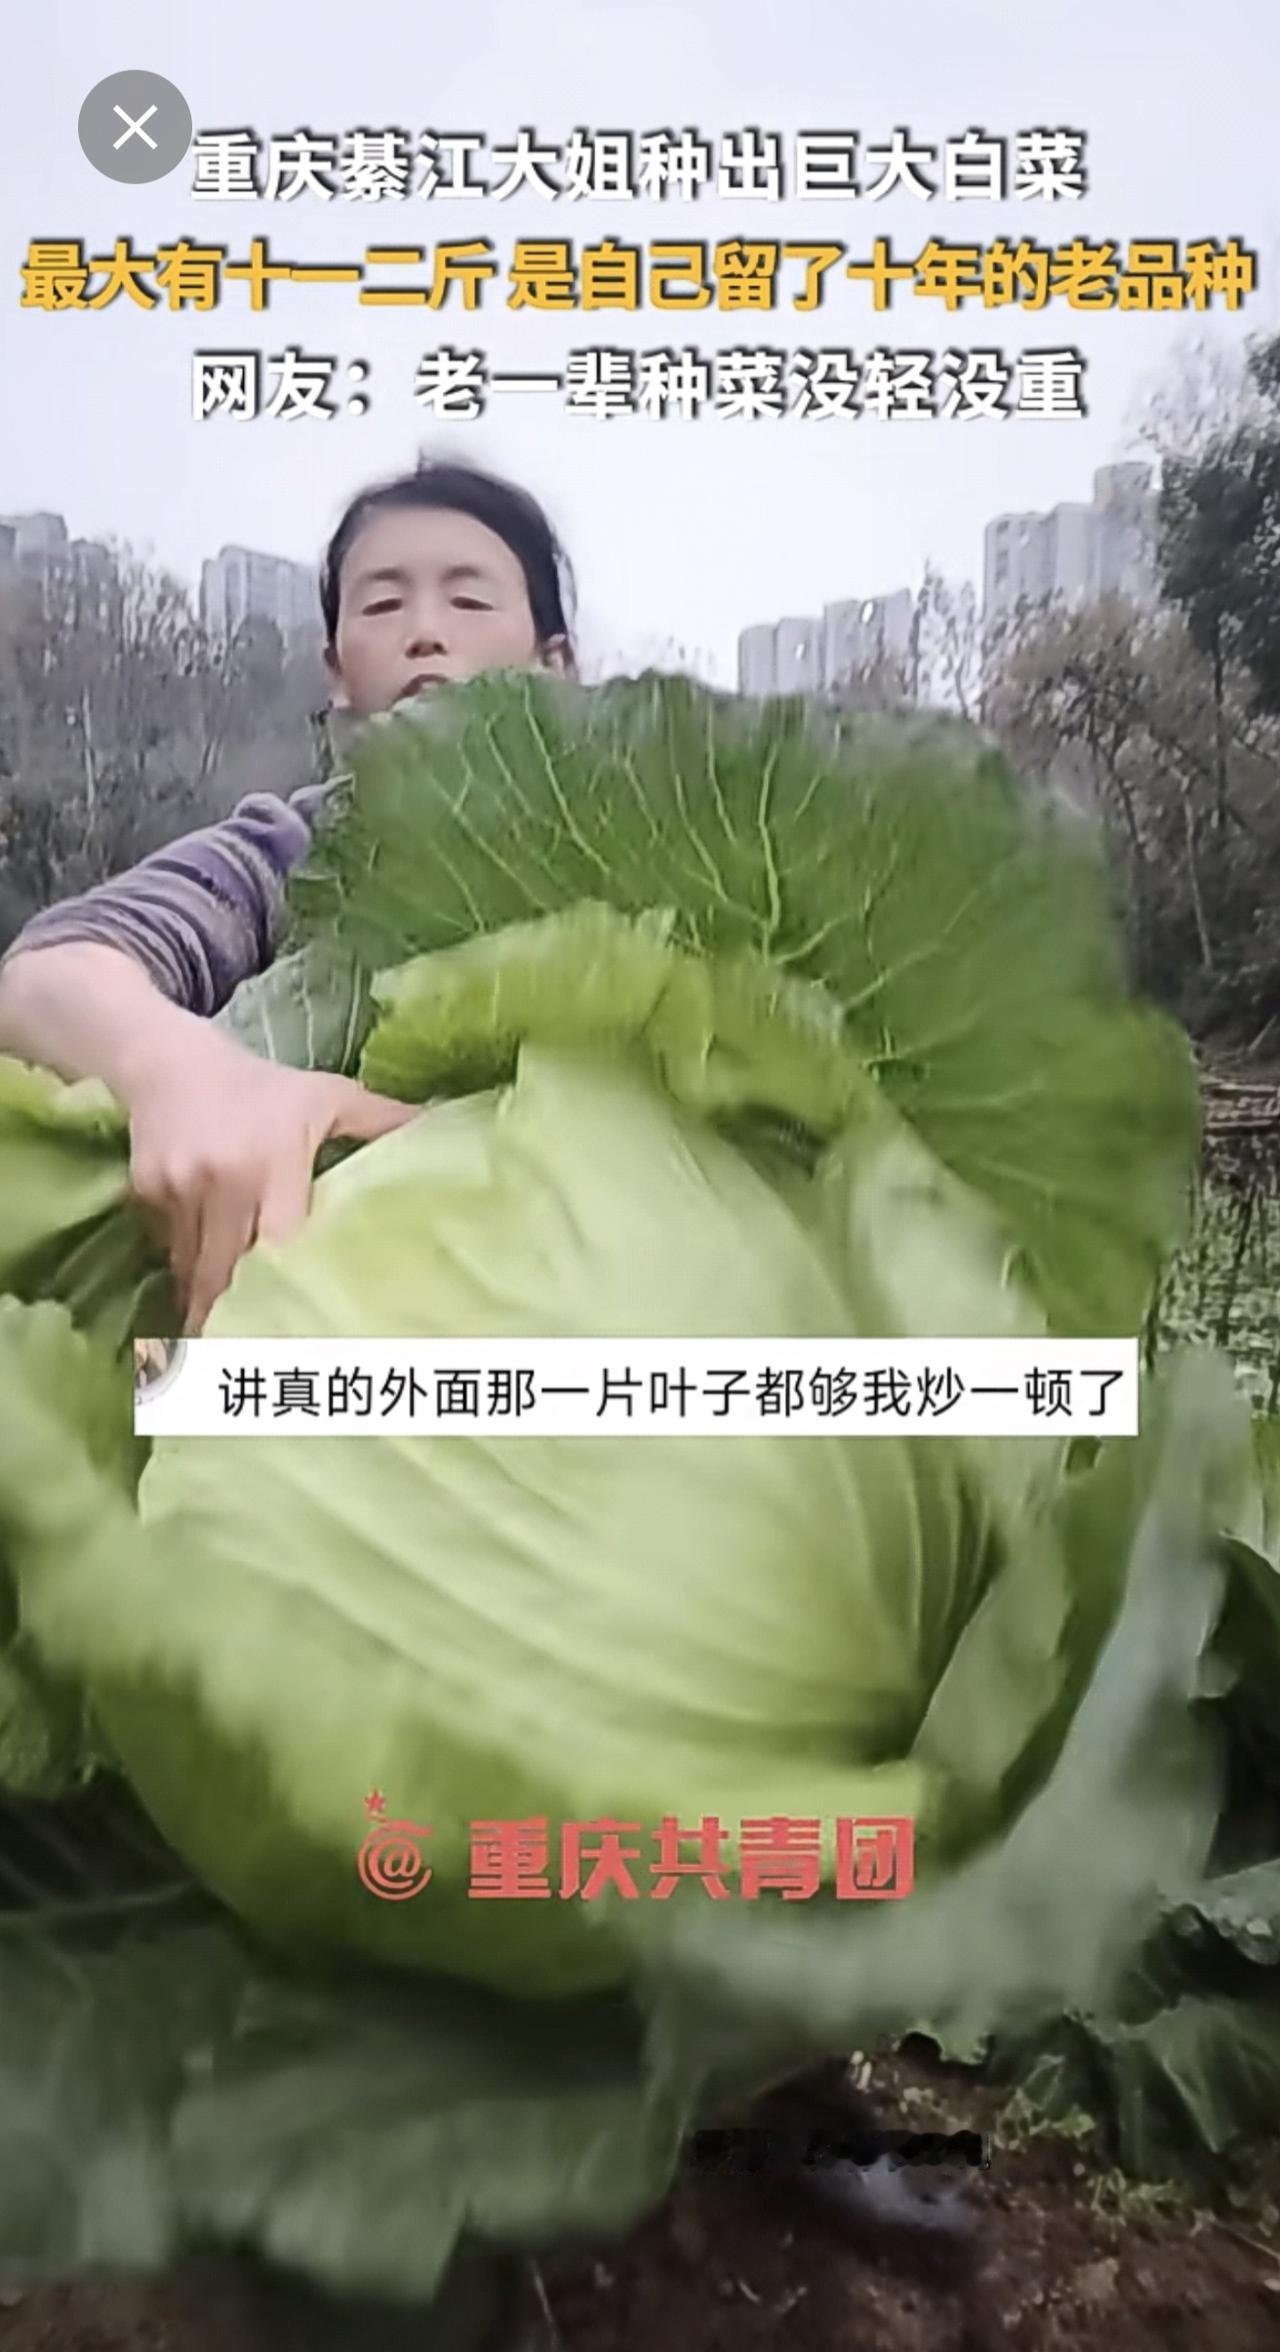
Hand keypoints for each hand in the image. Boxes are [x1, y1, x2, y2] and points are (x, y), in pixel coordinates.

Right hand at [124, 1027, 416, 1332]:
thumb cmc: (262, 1086)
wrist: (168, 1062)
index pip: (281, 1242)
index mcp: (274, 1162)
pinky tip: (194, 1280)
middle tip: (246, 1360)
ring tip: (217, 1341)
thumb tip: (445, 1125)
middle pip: (227, 1271)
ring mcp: (180, 1189)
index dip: (287, 1287)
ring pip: (193, 1266)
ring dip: (206, 1298)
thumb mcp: (327, 1095)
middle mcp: (224, 1180)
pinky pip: (168, 1246)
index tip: (296, 1328)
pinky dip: (184, 1263)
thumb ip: (382, 1119)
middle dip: (233, 1317)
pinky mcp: (147, 1195)